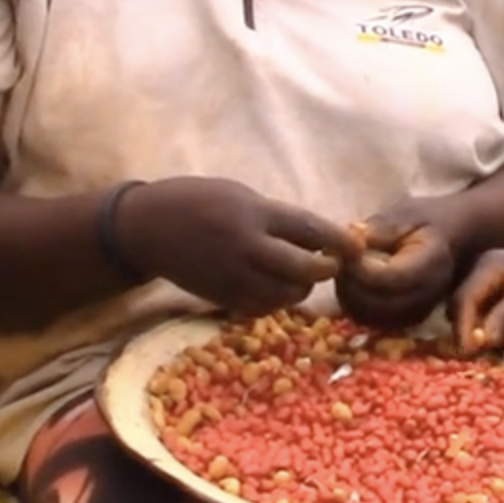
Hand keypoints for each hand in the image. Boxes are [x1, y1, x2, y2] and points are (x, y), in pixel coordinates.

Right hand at [111, 178, 361, 313]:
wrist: (146, 228)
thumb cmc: (195, 201)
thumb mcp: (238, 195)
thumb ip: (273, 217)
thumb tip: (315, 237)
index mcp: (252, 213)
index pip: (307, 229)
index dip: (338, 240)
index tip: (357, 247)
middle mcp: (245, 246)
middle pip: (302, 269)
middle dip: (324, 270)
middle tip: (330, 264)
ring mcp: (232, 275)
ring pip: (284, 294)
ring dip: (300, 287)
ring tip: (300, 274)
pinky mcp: (221, 296)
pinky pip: (261, 307)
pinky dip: (275, 300)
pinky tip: (274, 287)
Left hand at [334, 202, 460, 331]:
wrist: (460, 236)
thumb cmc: (430, 220)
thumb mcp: (408, 213)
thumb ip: (381, 228)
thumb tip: (350, 240)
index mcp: (432, 263)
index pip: (388, 278)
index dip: (358, 268)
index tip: (343, 249)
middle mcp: (430, 294)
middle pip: (377, 305)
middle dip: (349, 285)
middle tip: (339, 261)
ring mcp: (421, 311)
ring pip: (372, 319)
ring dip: (350, 298)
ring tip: (346, 271)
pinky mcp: (411, 320)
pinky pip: (375, 323)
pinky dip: (358, 307)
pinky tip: (354, 285)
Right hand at [452, 238, 503, 352]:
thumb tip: (482, 340)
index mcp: (488, 267)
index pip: (462, 301)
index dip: (462, 329)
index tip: (468, 354)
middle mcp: (483, 273)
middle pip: (461, 308)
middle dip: (465, 333)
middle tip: (474, 358)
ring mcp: (491, 283)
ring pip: (473, 314)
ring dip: (476, 334)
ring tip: (486, 355)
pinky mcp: (502, 294)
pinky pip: (487, 315)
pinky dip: (490, 331)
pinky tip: (500, 346)